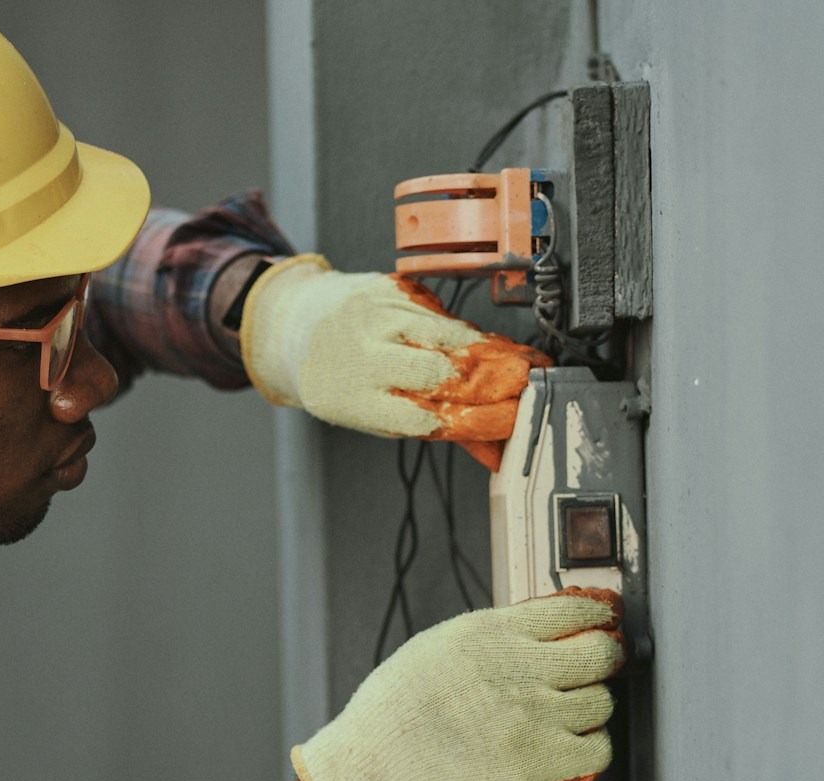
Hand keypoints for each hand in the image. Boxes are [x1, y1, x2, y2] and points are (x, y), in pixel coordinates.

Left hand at [239, 254, 550, 469]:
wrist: (297, 324)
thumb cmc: (339, 380)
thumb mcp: (373, 416)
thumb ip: (431, 427)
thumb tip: (492, 447)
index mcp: (355, 400)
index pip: (426, 416)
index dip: (476, 420)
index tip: (511, 421)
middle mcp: (362, 354)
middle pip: (442, 372)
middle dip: (492, 383)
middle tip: (526, 388)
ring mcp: (376, 316)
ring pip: (449, 335)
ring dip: (491, 353)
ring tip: (519, 365)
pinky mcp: (390, 288)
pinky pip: (442, 311)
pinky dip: (466, 330)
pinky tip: (484, 342)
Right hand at [292, 589, 623, 780]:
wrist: (380, 759)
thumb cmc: (400, 705)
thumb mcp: (442, 643)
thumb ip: (494, 636)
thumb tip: (542, 631)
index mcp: (495, 632)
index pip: (574, 609)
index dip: (597, 614)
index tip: (602, 620)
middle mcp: (521, 668)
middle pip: (600, 654)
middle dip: (604, 658)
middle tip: (598, 666)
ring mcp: (535, 716)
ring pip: (602, 703)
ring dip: (591, 706)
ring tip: (570, 712)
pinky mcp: (540, 761)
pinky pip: (598, 749)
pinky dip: (591, 748)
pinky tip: (571, 745)